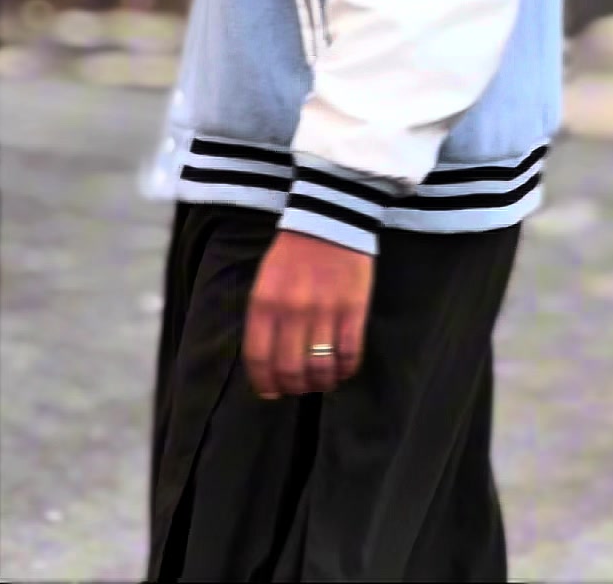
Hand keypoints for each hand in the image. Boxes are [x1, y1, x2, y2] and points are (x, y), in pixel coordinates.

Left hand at [243, 230, 373, 399]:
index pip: (259, 359)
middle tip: (299, 387)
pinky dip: (345, 370)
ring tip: (322, 380)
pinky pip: (349, 354)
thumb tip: (268, 362)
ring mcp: (325, 311)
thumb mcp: (265, 282)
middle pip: (290, 370)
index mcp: (265, 303)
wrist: (330, 219)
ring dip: (320, 383)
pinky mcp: (353, 309)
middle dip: (294, 387)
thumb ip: (264, 319)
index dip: (265, 383)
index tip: (272, 392)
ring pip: (320, 368)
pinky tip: (342, 369)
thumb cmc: (293, 254)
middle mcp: (292, 311)